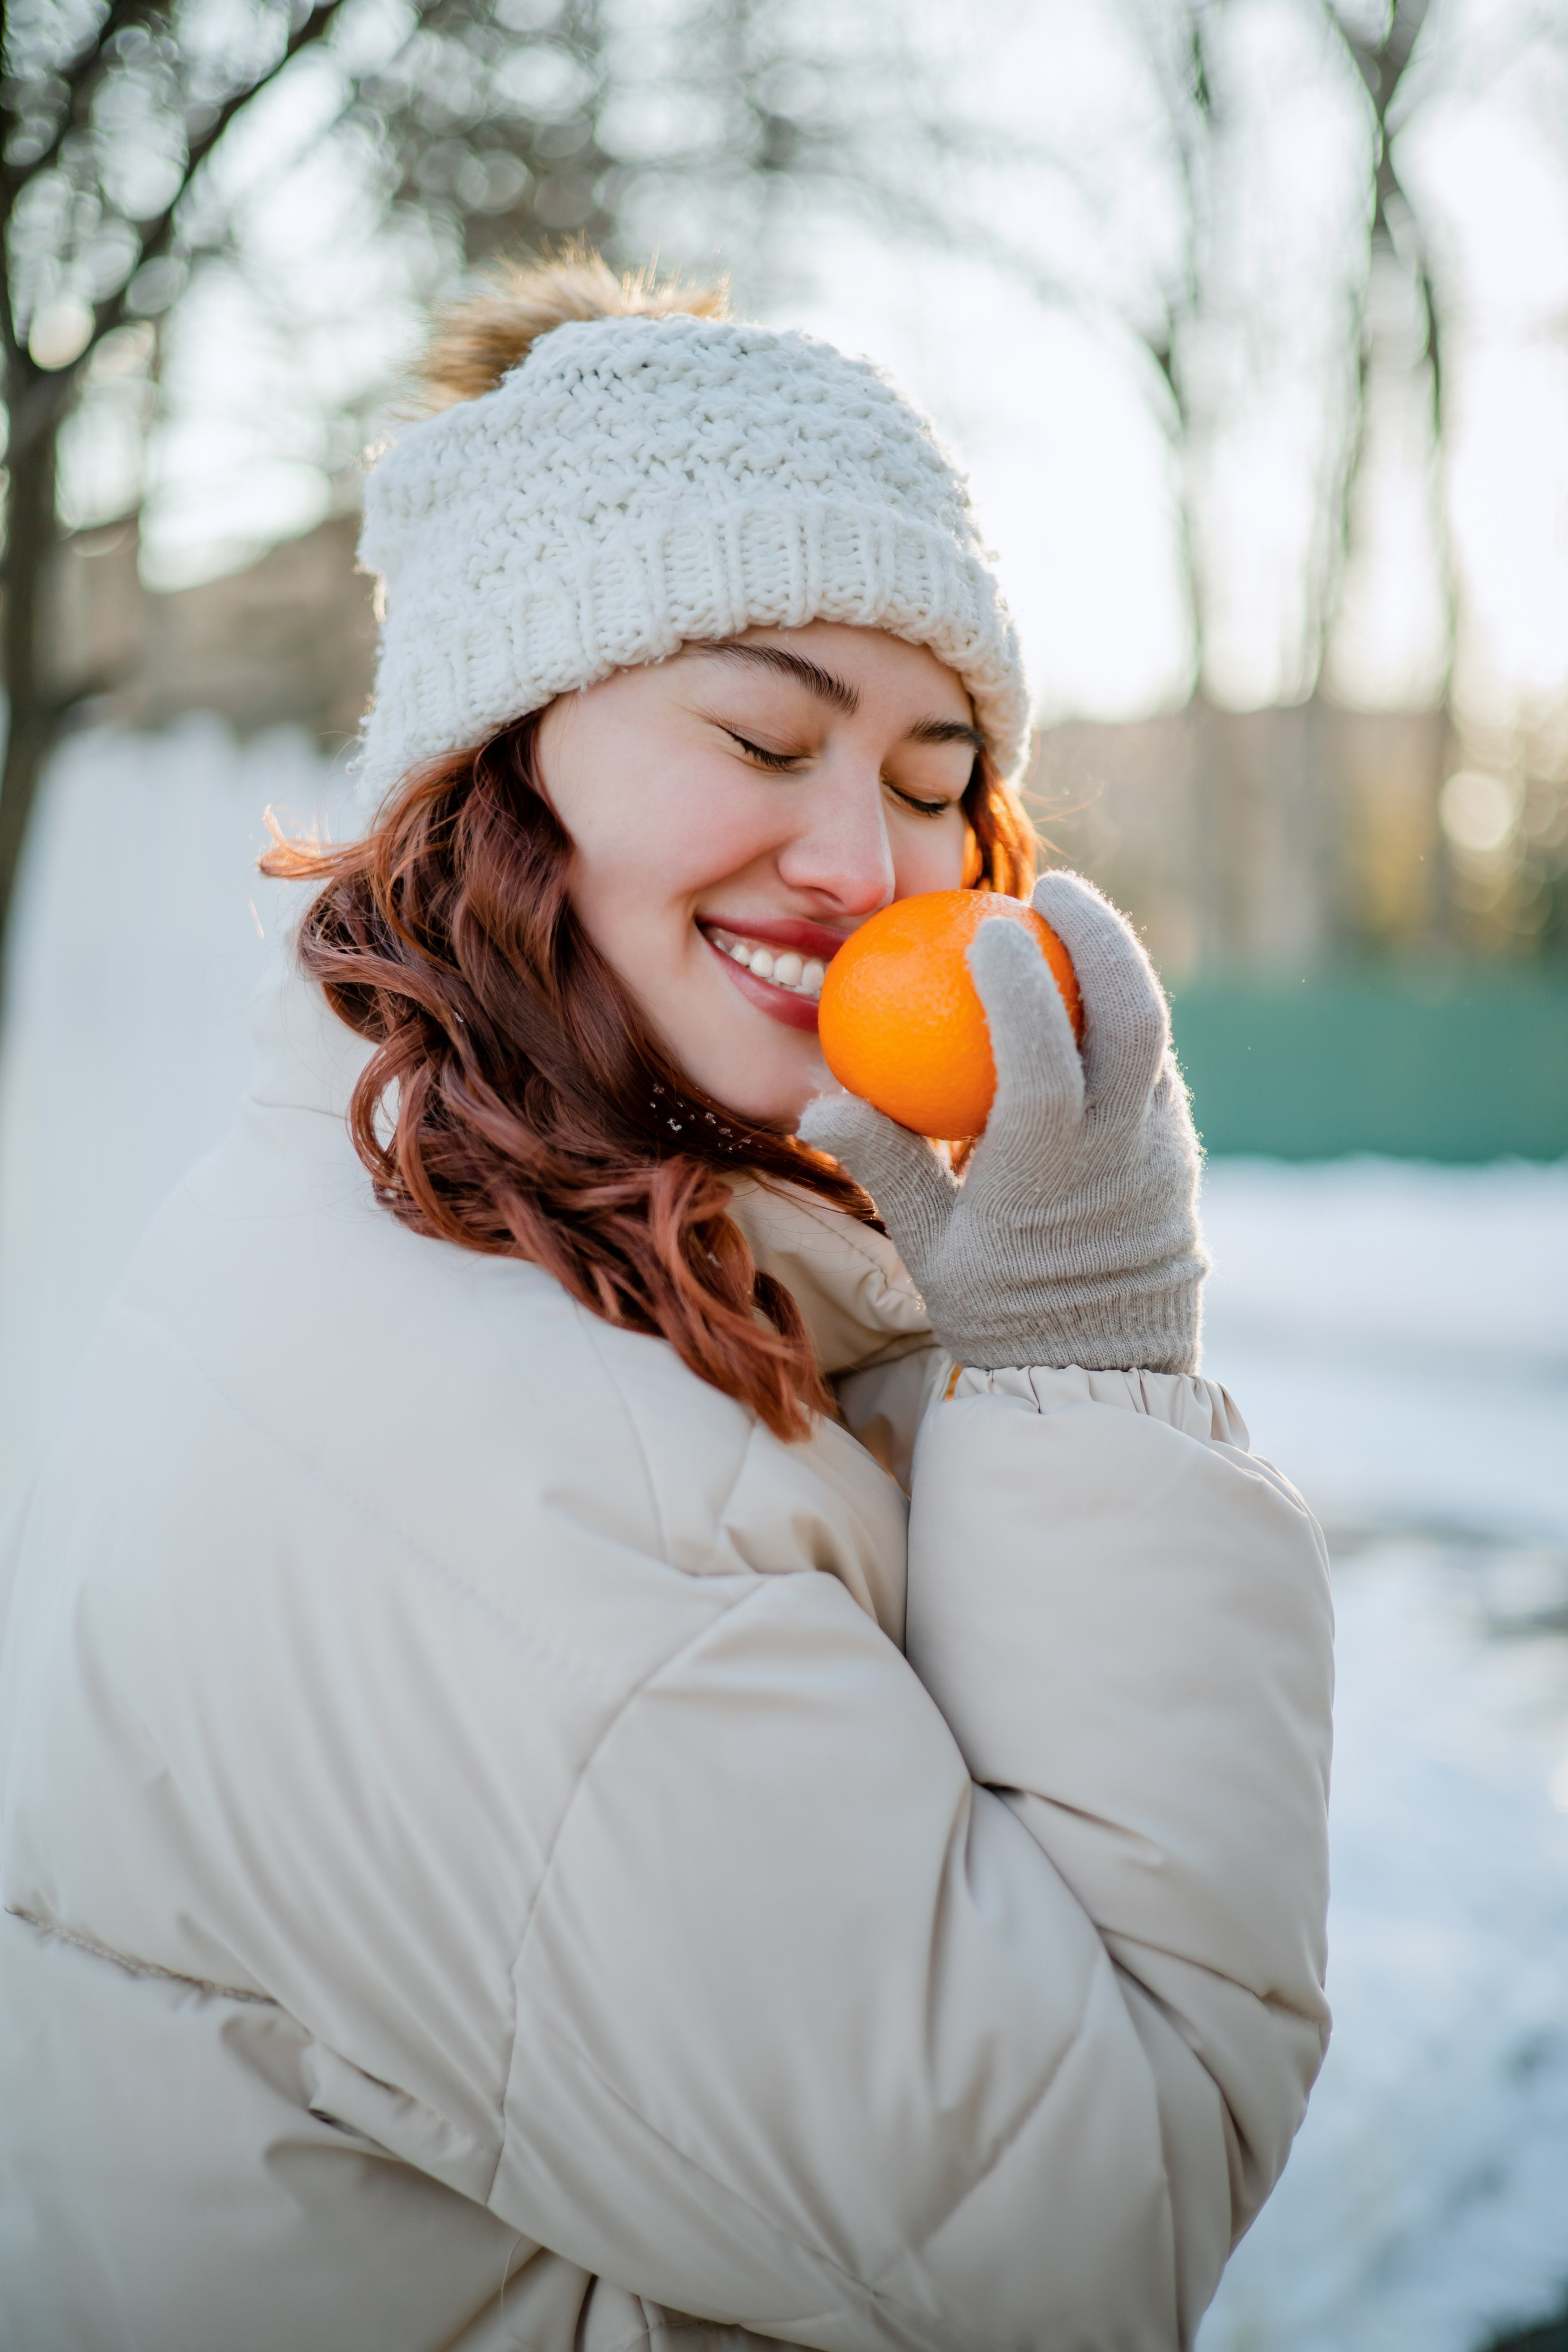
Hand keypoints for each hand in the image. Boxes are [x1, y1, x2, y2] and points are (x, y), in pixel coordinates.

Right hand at [797, 872, 1207, 1372]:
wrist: (1103, 1379)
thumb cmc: (1000, 1315)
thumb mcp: (929, 1249)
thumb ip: (885, 1165)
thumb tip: (821, 1099)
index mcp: (1053, 1173)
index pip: (1044, 1057)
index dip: (1020, 983)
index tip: (988, 928)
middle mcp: (1124, 1152)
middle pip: (1133, 1015)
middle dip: (1100, 936)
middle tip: (1055, 890)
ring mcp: (1165, 1152)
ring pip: (1156, 1037)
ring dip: (1117, 972)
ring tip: (1071, 929)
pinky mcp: (1181, 1157)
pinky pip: (1158, 1070)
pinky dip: (1123, 1025)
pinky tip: (1085, 1008)